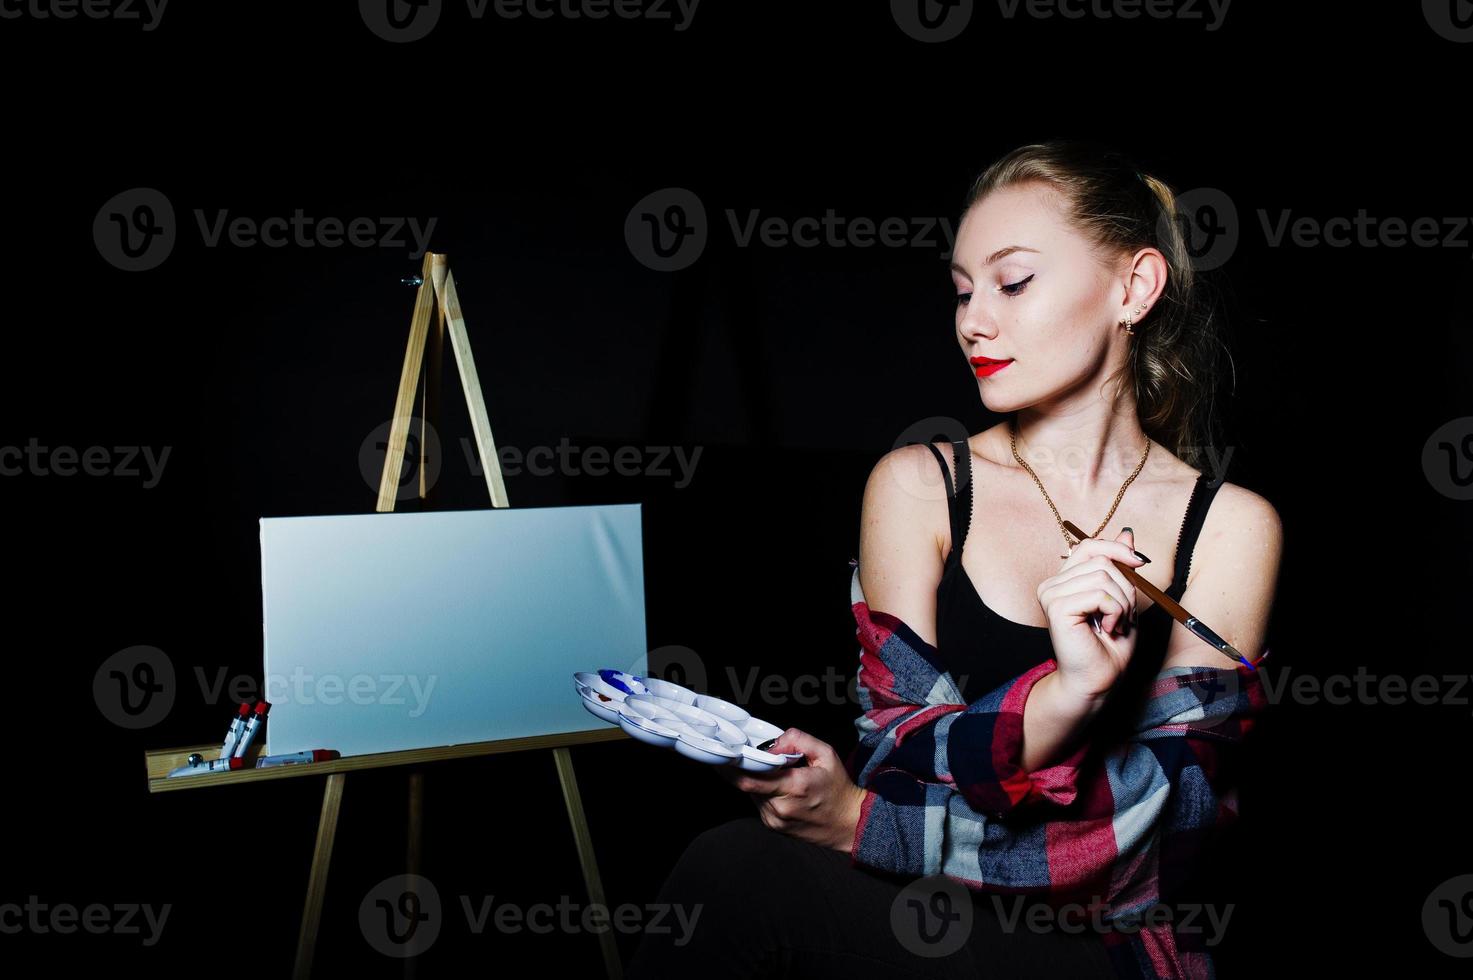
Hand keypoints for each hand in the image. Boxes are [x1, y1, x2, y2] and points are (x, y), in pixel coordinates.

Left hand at [712, 728, 867, 853]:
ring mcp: (775, 819)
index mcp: (794, 787)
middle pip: (746, 785)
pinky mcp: (773, 825)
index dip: (734, 765)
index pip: (751, 778)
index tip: (727, 753)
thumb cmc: (838, 789)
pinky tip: (777, 787)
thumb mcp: (826, 755)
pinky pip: (758, 802)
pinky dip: (762, 791)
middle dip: (742, 768)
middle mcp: (781, 807)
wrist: (848, 823)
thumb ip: (799, 740)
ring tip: (774, 773)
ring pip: (751, 793)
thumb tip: (775, 743)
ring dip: (755, 780)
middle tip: (738, 756)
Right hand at [1036, 527, 1146, 701]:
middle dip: (1125, 587)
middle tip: (1123, 615)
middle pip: (1102, 561)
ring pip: (1104, 577)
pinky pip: (1100, 594)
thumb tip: (1127, 532)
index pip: (1089, 546)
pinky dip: (1115, 611)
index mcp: (1064, 581)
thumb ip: (1120, 566)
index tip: (1140, 563)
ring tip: (1116, 624)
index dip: (1117, 548)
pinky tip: (1109, 628)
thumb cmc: (1109, 646)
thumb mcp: (1121, 598)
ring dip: (1122, 603)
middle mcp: (1052, 584)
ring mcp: (1051, 594)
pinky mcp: (1057, 607)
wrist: (1097, 680)